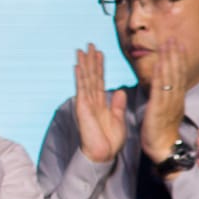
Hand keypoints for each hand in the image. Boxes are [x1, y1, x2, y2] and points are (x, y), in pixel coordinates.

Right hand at [72, 44, 127, 165]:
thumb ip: (118, 105)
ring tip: (83, 49)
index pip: (100, 81)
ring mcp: (86, 103)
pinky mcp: (83, 107)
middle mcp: (91, 101)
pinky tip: (78, 65)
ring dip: (84, 63)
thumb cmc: (109, 141)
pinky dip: (80, 76)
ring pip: (86, 79)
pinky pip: (82, 88)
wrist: (103, 154)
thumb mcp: (118, 120)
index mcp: (101, 104)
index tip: (100, 54)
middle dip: (91, 60)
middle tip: (90, 44)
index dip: (100, 67)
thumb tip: (120, 92)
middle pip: (92, 76)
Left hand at [142, 40, 189, 164]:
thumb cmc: (160, 133)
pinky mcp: (160, 109)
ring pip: (171, 78)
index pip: (179, 76)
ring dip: (170, 60)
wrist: (162, 150)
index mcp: (177, 100)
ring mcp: (169, 103)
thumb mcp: (164, 113)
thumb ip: (164, 100)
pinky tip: (160, 63)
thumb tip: (162, 89)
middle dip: (175, 55)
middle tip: (173, 38)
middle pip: (178, 73)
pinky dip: (162, 75)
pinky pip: (161, 89)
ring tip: (168, 44)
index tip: (178, 45)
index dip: (179, 60)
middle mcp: (176, 99)